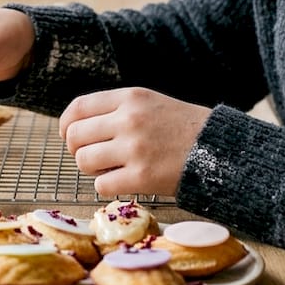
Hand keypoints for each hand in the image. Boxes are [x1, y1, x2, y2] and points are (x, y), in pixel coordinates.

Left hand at [59, 87, 210, 196]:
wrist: (218, 150)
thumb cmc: (182, 128)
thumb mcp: (150, 103)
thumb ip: (116, 109)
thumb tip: (76, 127)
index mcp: (130, 98)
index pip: (78, 108)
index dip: (66, 125)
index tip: (68, 135)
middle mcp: (129, 120)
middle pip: (75, 136)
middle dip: (77, 149)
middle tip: (91, 156)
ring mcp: (134, 149)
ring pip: (83, 161)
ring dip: (91, 169)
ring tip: (109, 168)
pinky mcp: (141, 177)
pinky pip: (101, 185)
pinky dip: (106, 186)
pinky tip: (122, 180)